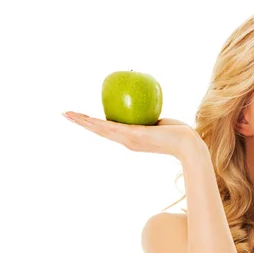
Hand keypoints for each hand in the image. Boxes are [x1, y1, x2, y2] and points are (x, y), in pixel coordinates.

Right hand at [62, 111, 201, 158]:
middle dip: (81, 122)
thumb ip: (150, 119)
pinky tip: (90, 118)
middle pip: (99, 131)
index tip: (81, 117)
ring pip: (101, 130)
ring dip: (84, 122)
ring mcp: (130, 140)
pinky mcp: (135, 135)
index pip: (107, 130)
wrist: (188, 144)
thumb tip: (146, 108)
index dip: (93, 124)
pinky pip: (113, 127)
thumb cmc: (178, 133)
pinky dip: (99, 123)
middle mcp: (127, 142)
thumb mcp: (159, 123)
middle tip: (65, 114)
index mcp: (131, 139)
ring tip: (69, 115)